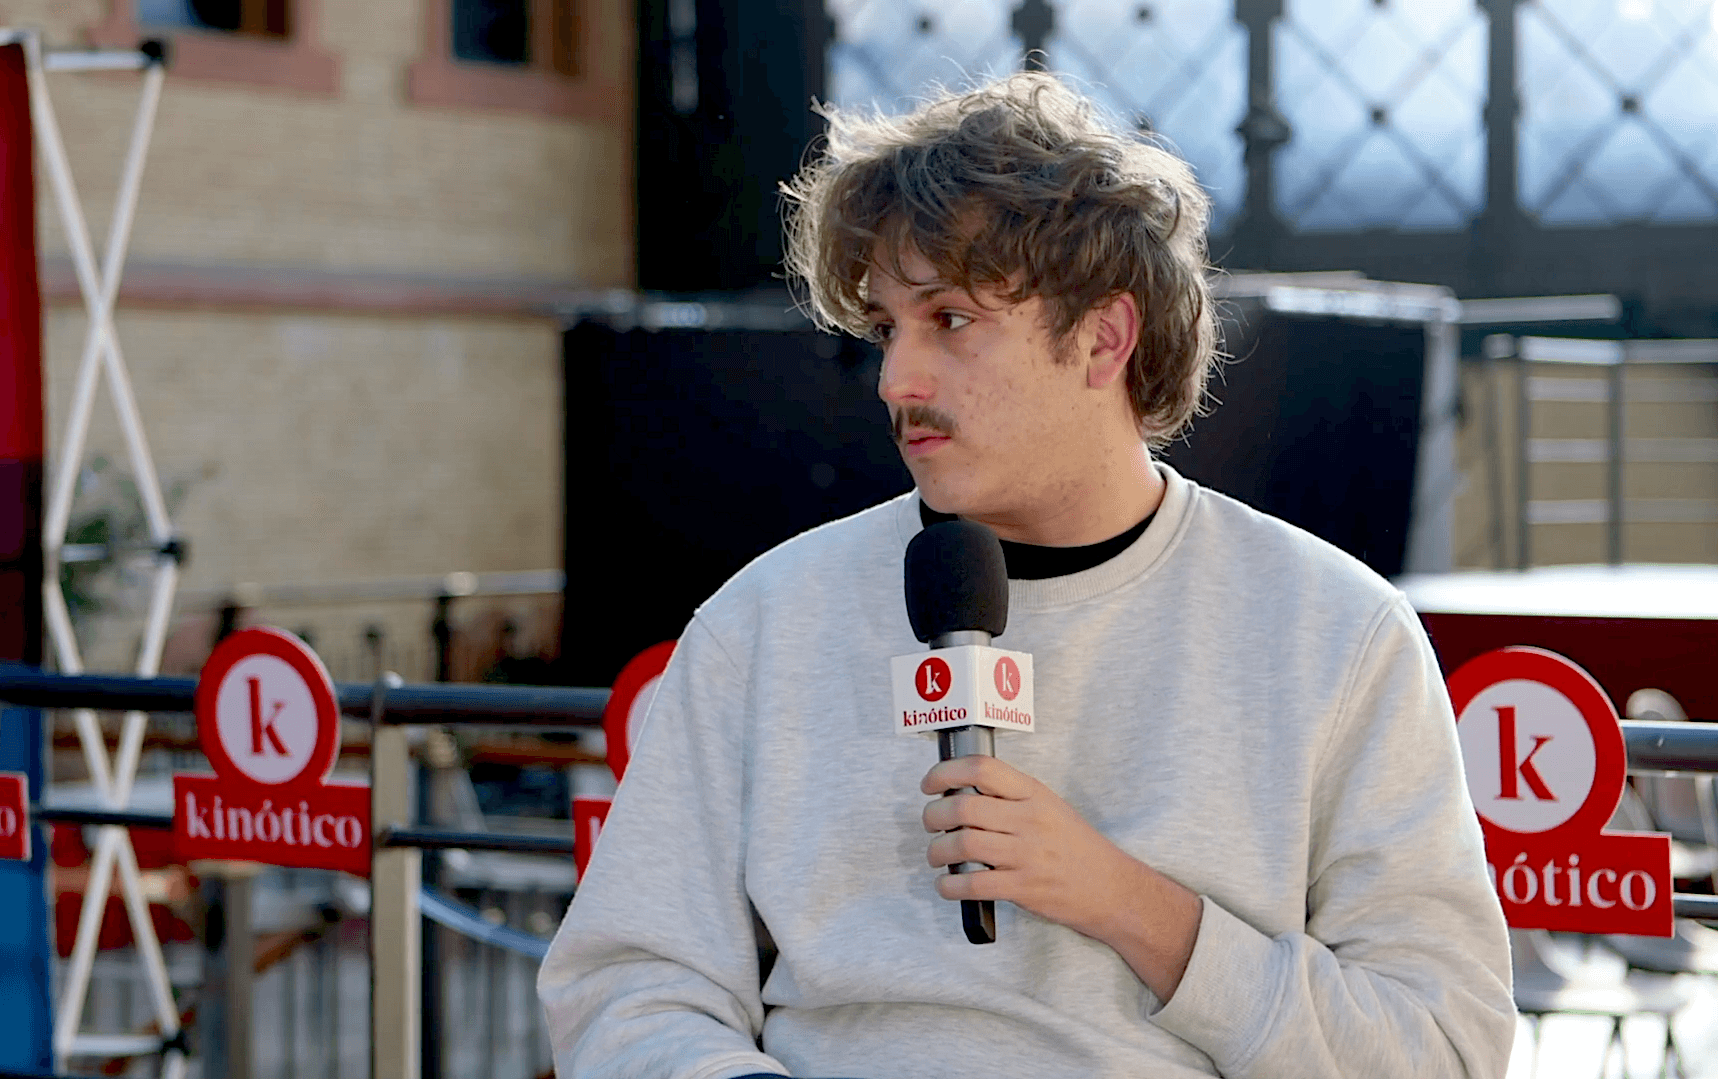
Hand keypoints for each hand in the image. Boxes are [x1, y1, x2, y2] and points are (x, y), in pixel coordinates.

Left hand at [921, 755, 1202, 1001]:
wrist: (1113, 889)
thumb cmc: (1077, 847)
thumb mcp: (1050, 807)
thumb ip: (1011, 798)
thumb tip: (961, 792)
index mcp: (1033, 793)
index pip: (981, 768)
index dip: (945, 772)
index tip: (930, 784)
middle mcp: (1029, 820)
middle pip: (962, 807)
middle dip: (933, 815)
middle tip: (931, 824)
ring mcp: (1026, 855)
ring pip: (961, 844)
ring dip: (936, 852)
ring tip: (937, 856)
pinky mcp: (1023, 888)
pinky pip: (972, 884)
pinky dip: (949, 886)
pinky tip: (947, 885)